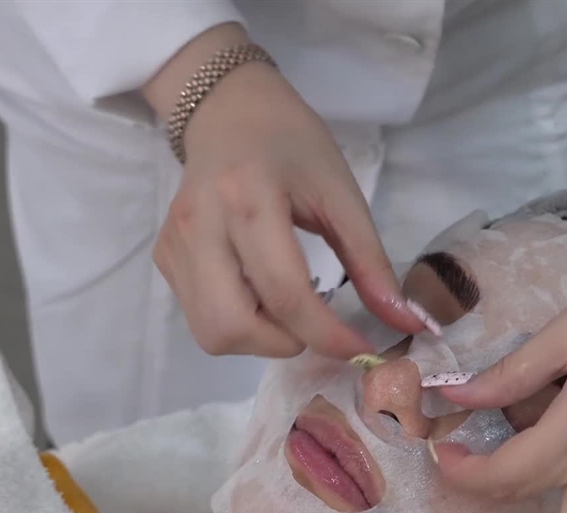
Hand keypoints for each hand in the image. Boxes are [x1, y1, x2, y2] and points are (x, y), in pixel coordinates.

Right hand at [143, 25, 422, 358]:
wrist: (228, 109)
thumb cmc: (293, 144)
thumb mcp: (341, 194)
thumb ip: (370, 262)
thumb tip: (402, 322)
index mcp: (248, 199)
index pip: (284, 293)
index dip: (326, 335)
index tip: (360, 349)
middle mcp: (201, 225)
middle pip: (232, 326)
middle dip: (283, 342)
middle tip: (314, 322)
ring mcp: (175, 244)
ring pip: (211, 332)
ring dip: (259, 338)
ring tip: (287, 305)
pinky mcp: (164, 257)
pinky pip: (199, 317)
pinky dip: (238, 322)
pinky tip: (259, 290)